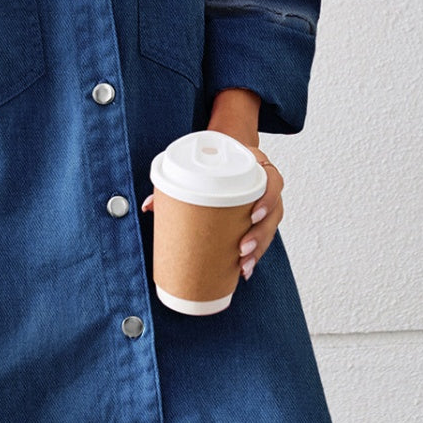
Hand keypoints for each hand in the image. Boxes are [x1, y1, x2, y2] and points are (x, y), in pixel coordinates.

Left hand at [140, 157, 282, 282]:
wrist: (231, 152)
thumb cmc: (217, 160)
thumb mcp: (203, 164)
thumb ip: (176, 183)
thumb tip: (148, 206)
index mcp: (258, 166)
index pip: (274, 181)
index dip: (267, 200)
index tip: (253, 216)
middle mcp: (267, 186)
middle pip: (274, 213)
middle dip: (259, 235)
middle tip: (241, 250)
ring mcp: (267, 203)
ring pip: (270, 229)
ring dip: (258, 250)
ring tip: (243, 266)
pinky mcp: (261, 218)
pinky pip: (264, 237)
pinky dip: (255, 254)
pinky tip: (244, 270)